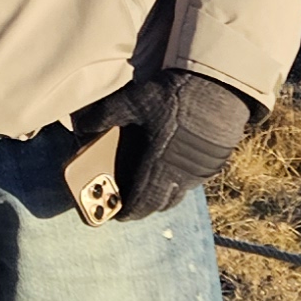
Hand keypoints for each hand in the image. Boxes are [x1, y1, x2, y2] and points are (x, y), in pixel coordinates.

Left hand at [62, 73, 257, 222]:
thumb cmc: (175, 95)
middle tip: (133, 203)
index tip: (119, 214)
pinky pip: (196, 179)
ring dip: (165, 193)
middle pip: (162, 202)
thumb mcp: (133, 101)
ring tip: (152, 186)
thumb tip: (81, 126)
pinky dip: (182, 180)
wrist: (218, 86)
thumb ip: (105, 115)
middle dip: (146, 206)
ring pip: (181, 192)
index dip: (129, 211)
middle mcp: (182, 174)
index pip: (142, 201)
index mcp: (159, 165)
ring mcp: (201, 170)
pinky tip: (176, 165)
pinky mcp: (215, 160)